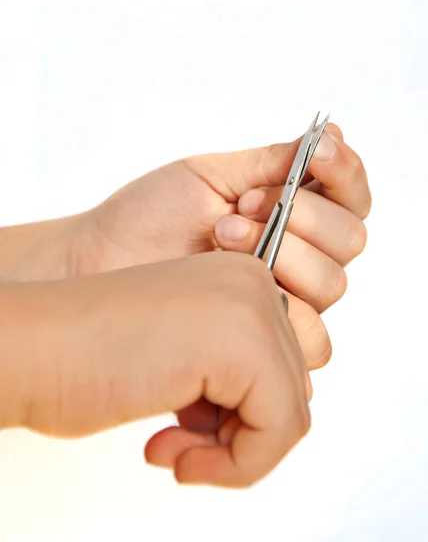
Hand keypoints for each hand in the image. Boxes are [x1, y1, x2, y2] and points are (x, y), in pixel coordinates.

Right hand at [25, 252, 309, 486]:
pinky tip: (170, 452)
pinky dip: (234, 466)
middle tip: (181, 446)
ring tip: (175, 452)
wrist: (36, 345)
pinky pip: (278, 431)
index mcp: (239, 279)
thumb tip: (279, 416)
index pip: (285, 364)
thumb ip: (237, 376)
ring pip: (289, 415)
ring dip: (232, 453)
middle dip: (238, 435)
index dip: (243, 412)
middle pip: (291, 390)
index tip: (194, 426)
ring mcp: (251, 307)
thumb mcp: (187, 360)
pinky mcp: (242, 343)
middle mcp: (253, 283)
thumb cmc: (89, 355)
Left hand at [75, 124, 370, 370]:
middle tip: (242, 207)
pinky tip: (236, 287)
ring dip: (283, 256)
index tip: (318, 151)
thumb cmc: (150, 215)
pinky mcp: (270, 339)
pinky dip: (281, 309)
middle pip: (348, 241)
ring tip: (222, 237)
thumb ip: (271, 163)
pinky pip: (311, 338)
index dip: (345, 173)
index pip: (350, 196)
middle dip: (302, 217)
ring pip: (331, 286)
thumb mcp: (210, 175)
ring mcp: (287, 297)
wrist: (104, 259)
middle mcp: (299, 254)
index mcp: (292, 211)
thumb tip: (329, 137)